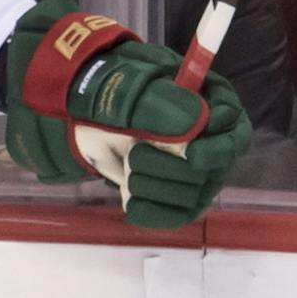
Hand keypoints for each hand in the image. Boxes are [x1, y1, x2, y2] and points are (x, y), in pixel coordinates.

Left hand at [4, 0, 249, 228]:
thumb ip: (156, 102)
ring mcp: (183, 165)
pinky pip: (174, 213)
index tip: (193, 154)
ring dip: (160, 188)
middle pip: (213, 168)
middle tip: (136, 158)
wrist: (62, 102)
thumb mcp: (121, 85)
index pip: (234, 127)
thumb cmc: (96, 84)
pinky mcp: (162, 189)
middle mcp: (201, 135)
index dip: (220, 145)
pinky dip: (154, 213)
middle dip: (175, 170)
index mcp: (203, 100)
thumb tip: (195, 120)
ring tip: (129, 171)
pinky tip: (132, 206)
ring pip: (194, 194)